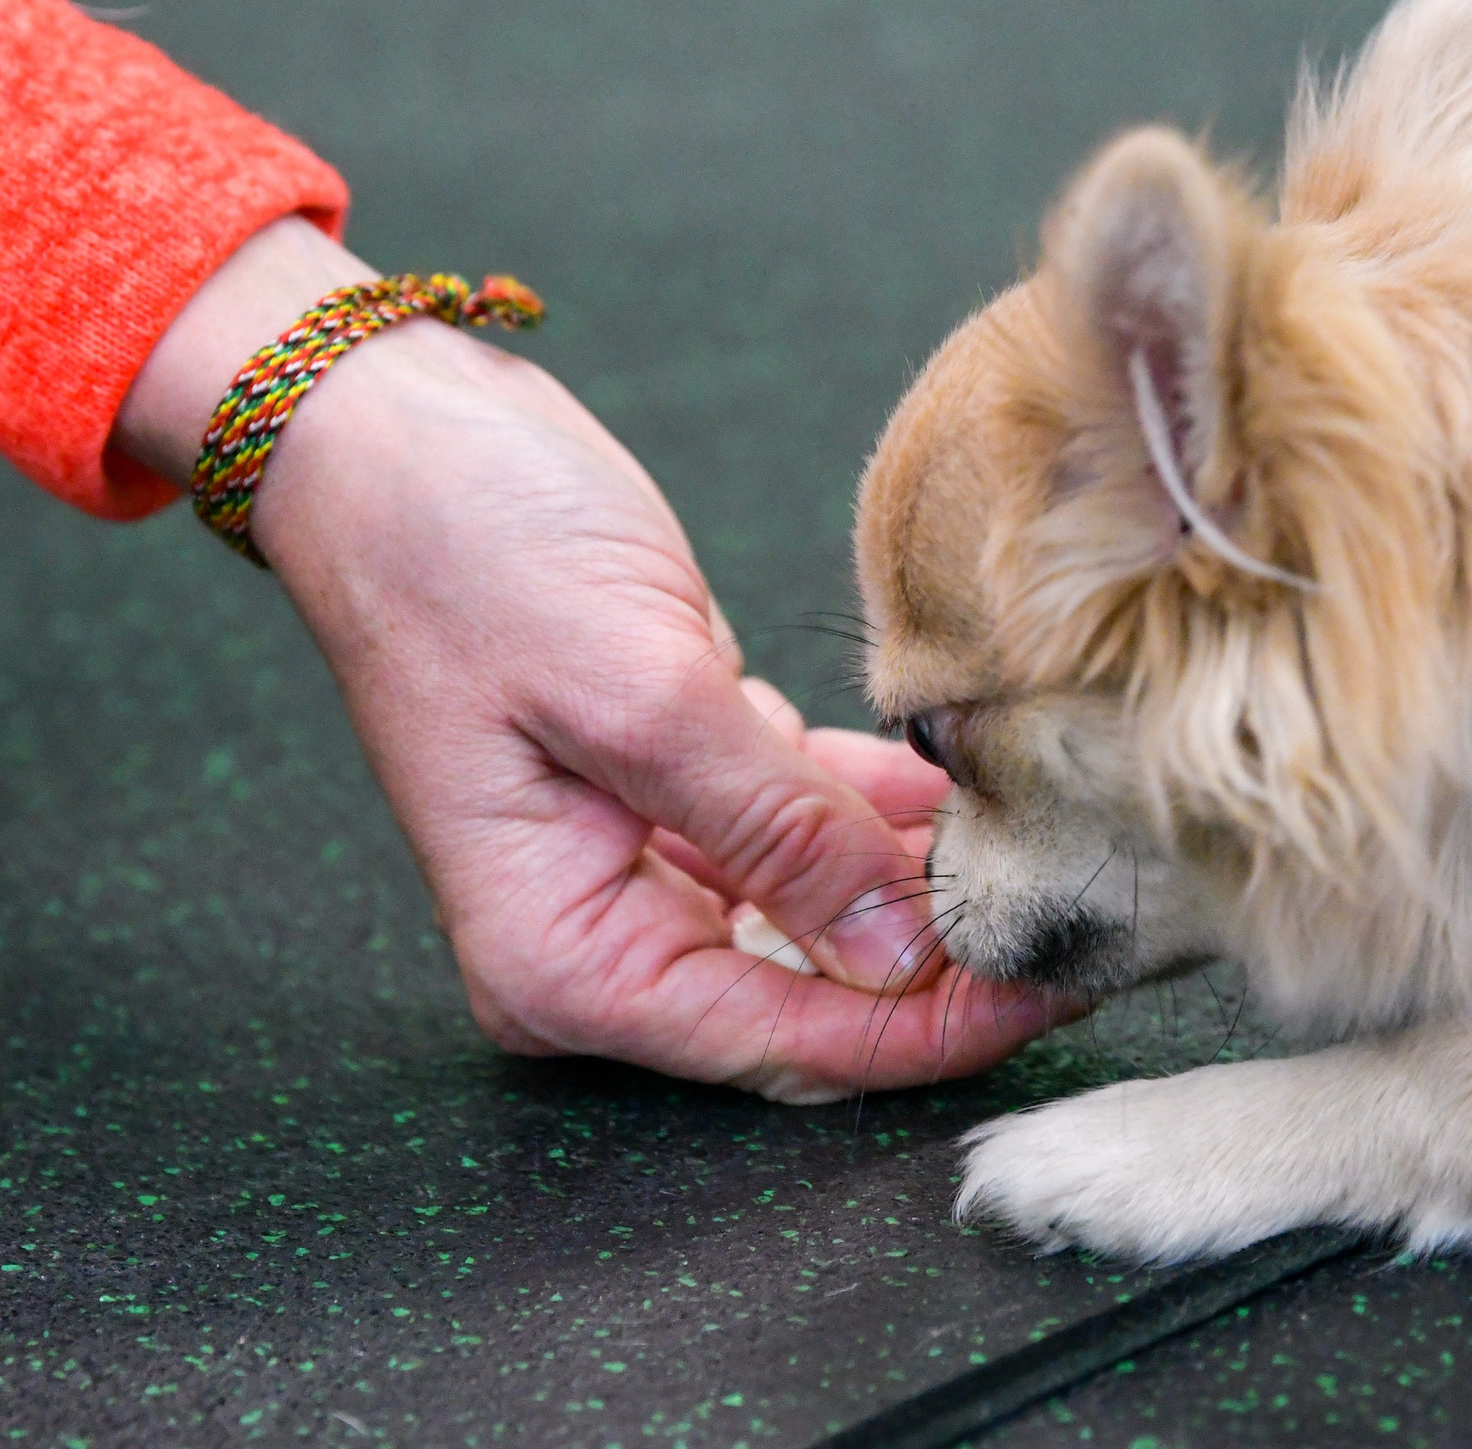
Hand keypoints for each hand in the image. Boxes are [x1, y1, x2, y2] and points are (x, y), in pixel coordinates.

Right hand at [114, 218, 1061, 1098]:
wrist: (385, 431)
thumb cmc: (465, 549)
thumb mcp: (641, 692)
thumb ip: (778, 832)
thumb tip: (898, 951)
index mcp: (562, 957)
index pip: (786, 1040)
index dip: (931, 1027)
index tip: (1056, 981)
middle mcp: (600, 937)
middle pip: (816, 995)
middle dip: (945, 960)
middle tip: (1087, 904)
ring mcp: (638, 866)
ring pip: (825, 915)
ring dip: (927, 879)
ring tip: (1057, 833)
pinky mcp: (674, 789)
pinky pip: (805, 830)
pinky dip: (881, 810)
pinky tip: (974, 781)